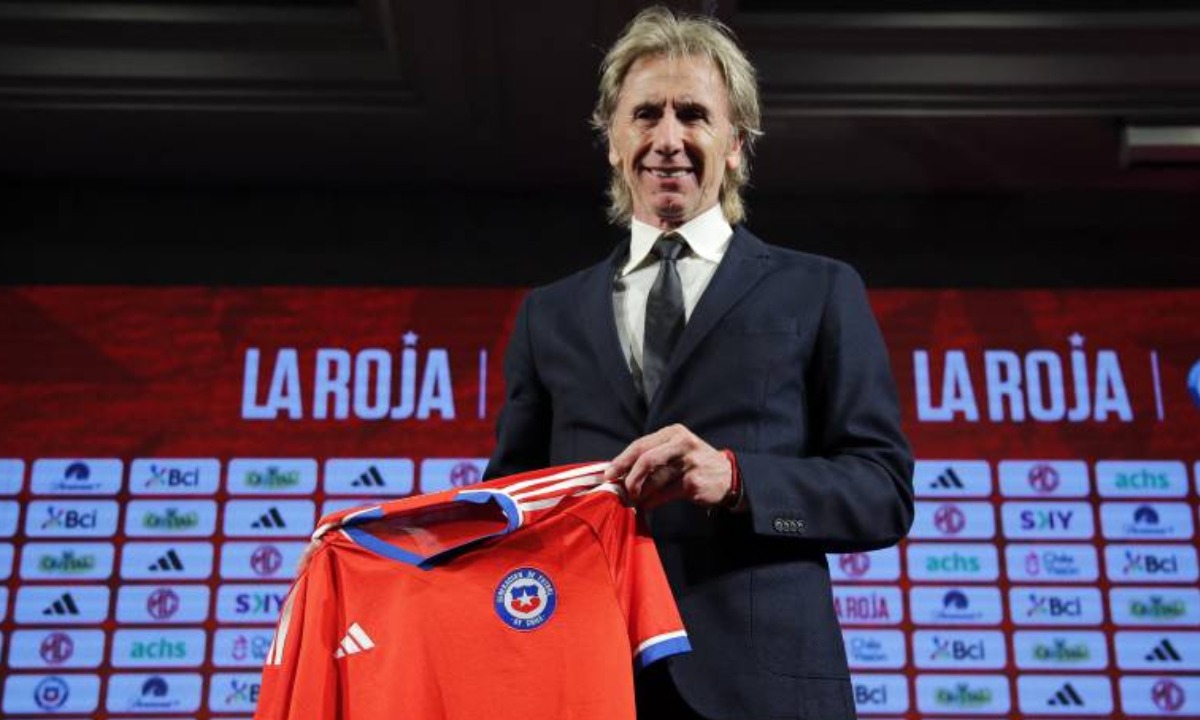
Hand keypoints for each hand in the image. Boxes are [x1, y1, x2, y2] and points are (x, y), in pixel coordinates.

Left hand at [603, 424, 731, 508]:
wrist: (727, 476)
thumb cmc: (694, 463)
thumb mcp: (676, 450)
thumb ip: (652, 456)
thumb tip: (620, 471)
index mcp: (673, 433)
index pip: (641, 444)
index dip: (622, 460)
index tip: (609, 473)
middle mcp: (682, 444)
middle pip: (646, 459)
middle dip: (628, 476)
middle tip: (619, 488)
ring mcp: (689, 463)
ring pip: (655, 478)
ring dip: (639, 492)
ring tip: (632, 499)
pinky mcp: (693, 482)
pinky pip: (665, 493)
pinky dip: (652, 501)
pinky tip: (646, 505)